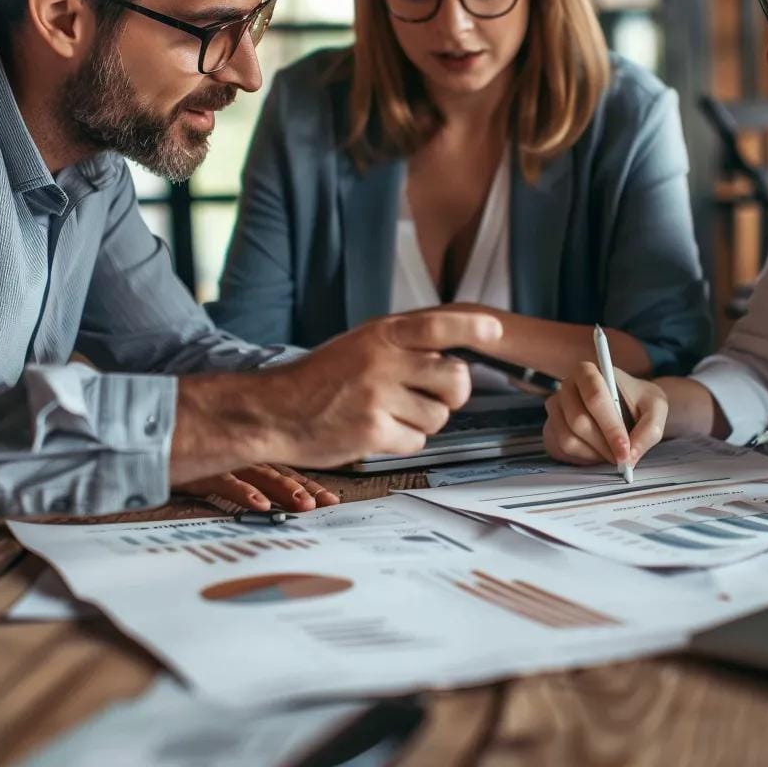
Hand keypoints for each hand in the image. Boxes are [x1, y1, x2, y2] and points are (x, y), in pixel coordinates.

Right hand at [170, 309, 502, 482]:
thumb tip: (449, 357)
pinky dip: (401, 442)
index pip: (438, 325)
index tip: (494, 331)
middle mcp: (383, 361)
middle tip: (436, 396)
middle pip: (455, 379)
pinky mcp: (373, 431)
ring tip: (387, 414)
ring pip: (438, 416)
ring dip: (421, 421)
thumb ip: (400, 347)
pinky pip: (415, 441)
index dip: (471, 328)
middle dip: (453, 393)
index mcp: (381, 334)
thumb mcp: (357, 346)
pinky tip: (374, 431)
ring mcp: (379, 396)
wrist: (272, 411)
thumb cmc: (318, 380)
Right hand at [180, 464, 339, 511]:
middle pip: (283, 474)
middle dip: (306, 490)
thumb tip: (271, 493)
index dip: (311, 485)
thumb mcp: (225, 462)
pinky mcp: (202, 470)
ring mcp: (225, 460)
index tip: (332, 500)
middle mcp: (244, 455)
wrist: (153, 439)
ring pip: (262, 476)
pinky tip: (260, 504)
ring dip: (284, 490)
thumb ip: (250, 472)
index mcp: (254, 453)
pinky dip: (244, 493)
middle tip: (326, 504)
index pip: (289, 470)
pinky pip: (227, 481)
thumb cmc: (192, 451)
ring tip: (304, 506)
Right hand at [543, 362, 666, 466]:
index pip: (595, 398)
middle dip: (604, 446)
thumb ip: (648, 430)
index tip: (625, 450)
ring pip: (568, 439)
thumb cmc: (639, 401)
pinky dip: (583, 459)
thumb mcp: (656, 408)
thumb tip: (631, 455)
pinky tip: (599, 453)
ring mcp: (555, 408)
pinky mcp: (550, 428)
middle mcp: (566, 386)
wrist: (627, 406)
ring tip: (613, 454)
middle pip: (579, 422)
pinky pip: (561, 450)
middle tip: (623, 460)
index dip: (610, 427)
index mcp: (587, 371)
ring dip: (594, 454)